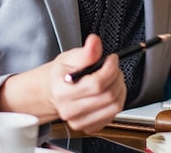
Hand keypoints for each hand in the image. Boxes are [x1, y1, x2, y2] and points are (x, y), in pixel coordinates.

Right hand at [0, 34, 126, 133]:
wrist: (51, 92)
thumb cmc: (60, 75)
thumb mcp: (69, 58)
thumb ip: (86, 52)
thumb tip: (94, 41)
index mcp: (62, 92)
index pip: (97, 83)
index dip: (110, 68)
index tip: (112, 59)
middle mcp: (70, 110)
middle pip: (108, 95)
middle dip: (116, 77)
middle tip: (112, 68)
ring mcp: (79, 121)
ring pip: (114, 106)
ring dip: (119, 89)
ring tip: (112, 79)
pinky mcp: (89, 128)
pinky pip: (113, 115)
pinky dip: (116, 101)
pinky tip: (108, 92)